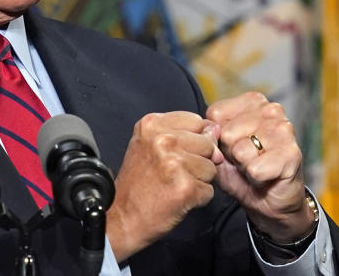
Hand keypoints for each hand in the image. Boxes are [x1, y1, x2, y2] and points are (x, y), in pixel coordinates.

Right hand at [107, 111, 224, 261]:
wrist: (122, 217)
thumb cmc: (137, 182)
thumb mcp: (149, 144)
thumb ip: (182, 132)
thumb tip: (215, 130)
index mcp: (152, 124)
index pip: (196, 121)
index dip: (193, 139)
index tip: (176, 153)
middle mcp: (163, 140)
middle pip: (207, 144)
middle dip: (198, 160)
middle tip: (173, 172)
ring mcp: (174, 163)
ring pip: (211, 168)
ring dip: (198, 180)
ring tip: (174, 184)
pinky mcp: (185, 187)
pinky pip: (209, 190)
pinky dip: (197, 198)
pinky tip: (178, 198)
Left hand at [207, 91, 315, 242]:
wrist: (271, 201)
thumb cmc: (244, 170)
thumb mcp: (218, 151)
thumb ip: (208, 137)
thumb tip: (210, 130)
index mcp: (252, 101)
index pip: (216, 113)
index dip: (218, 137)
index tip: (233, 146)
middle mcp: (271, 109)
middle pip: (227, 133)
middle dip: (231, 152)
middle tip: (246, 159)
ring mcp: (284, 129)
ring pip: (240, 151)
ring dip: (243, 166)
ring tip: (256, 166)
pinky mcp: (292, 153)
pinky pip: (255, 169)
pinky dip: (255, 178)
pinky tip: (265, 176)